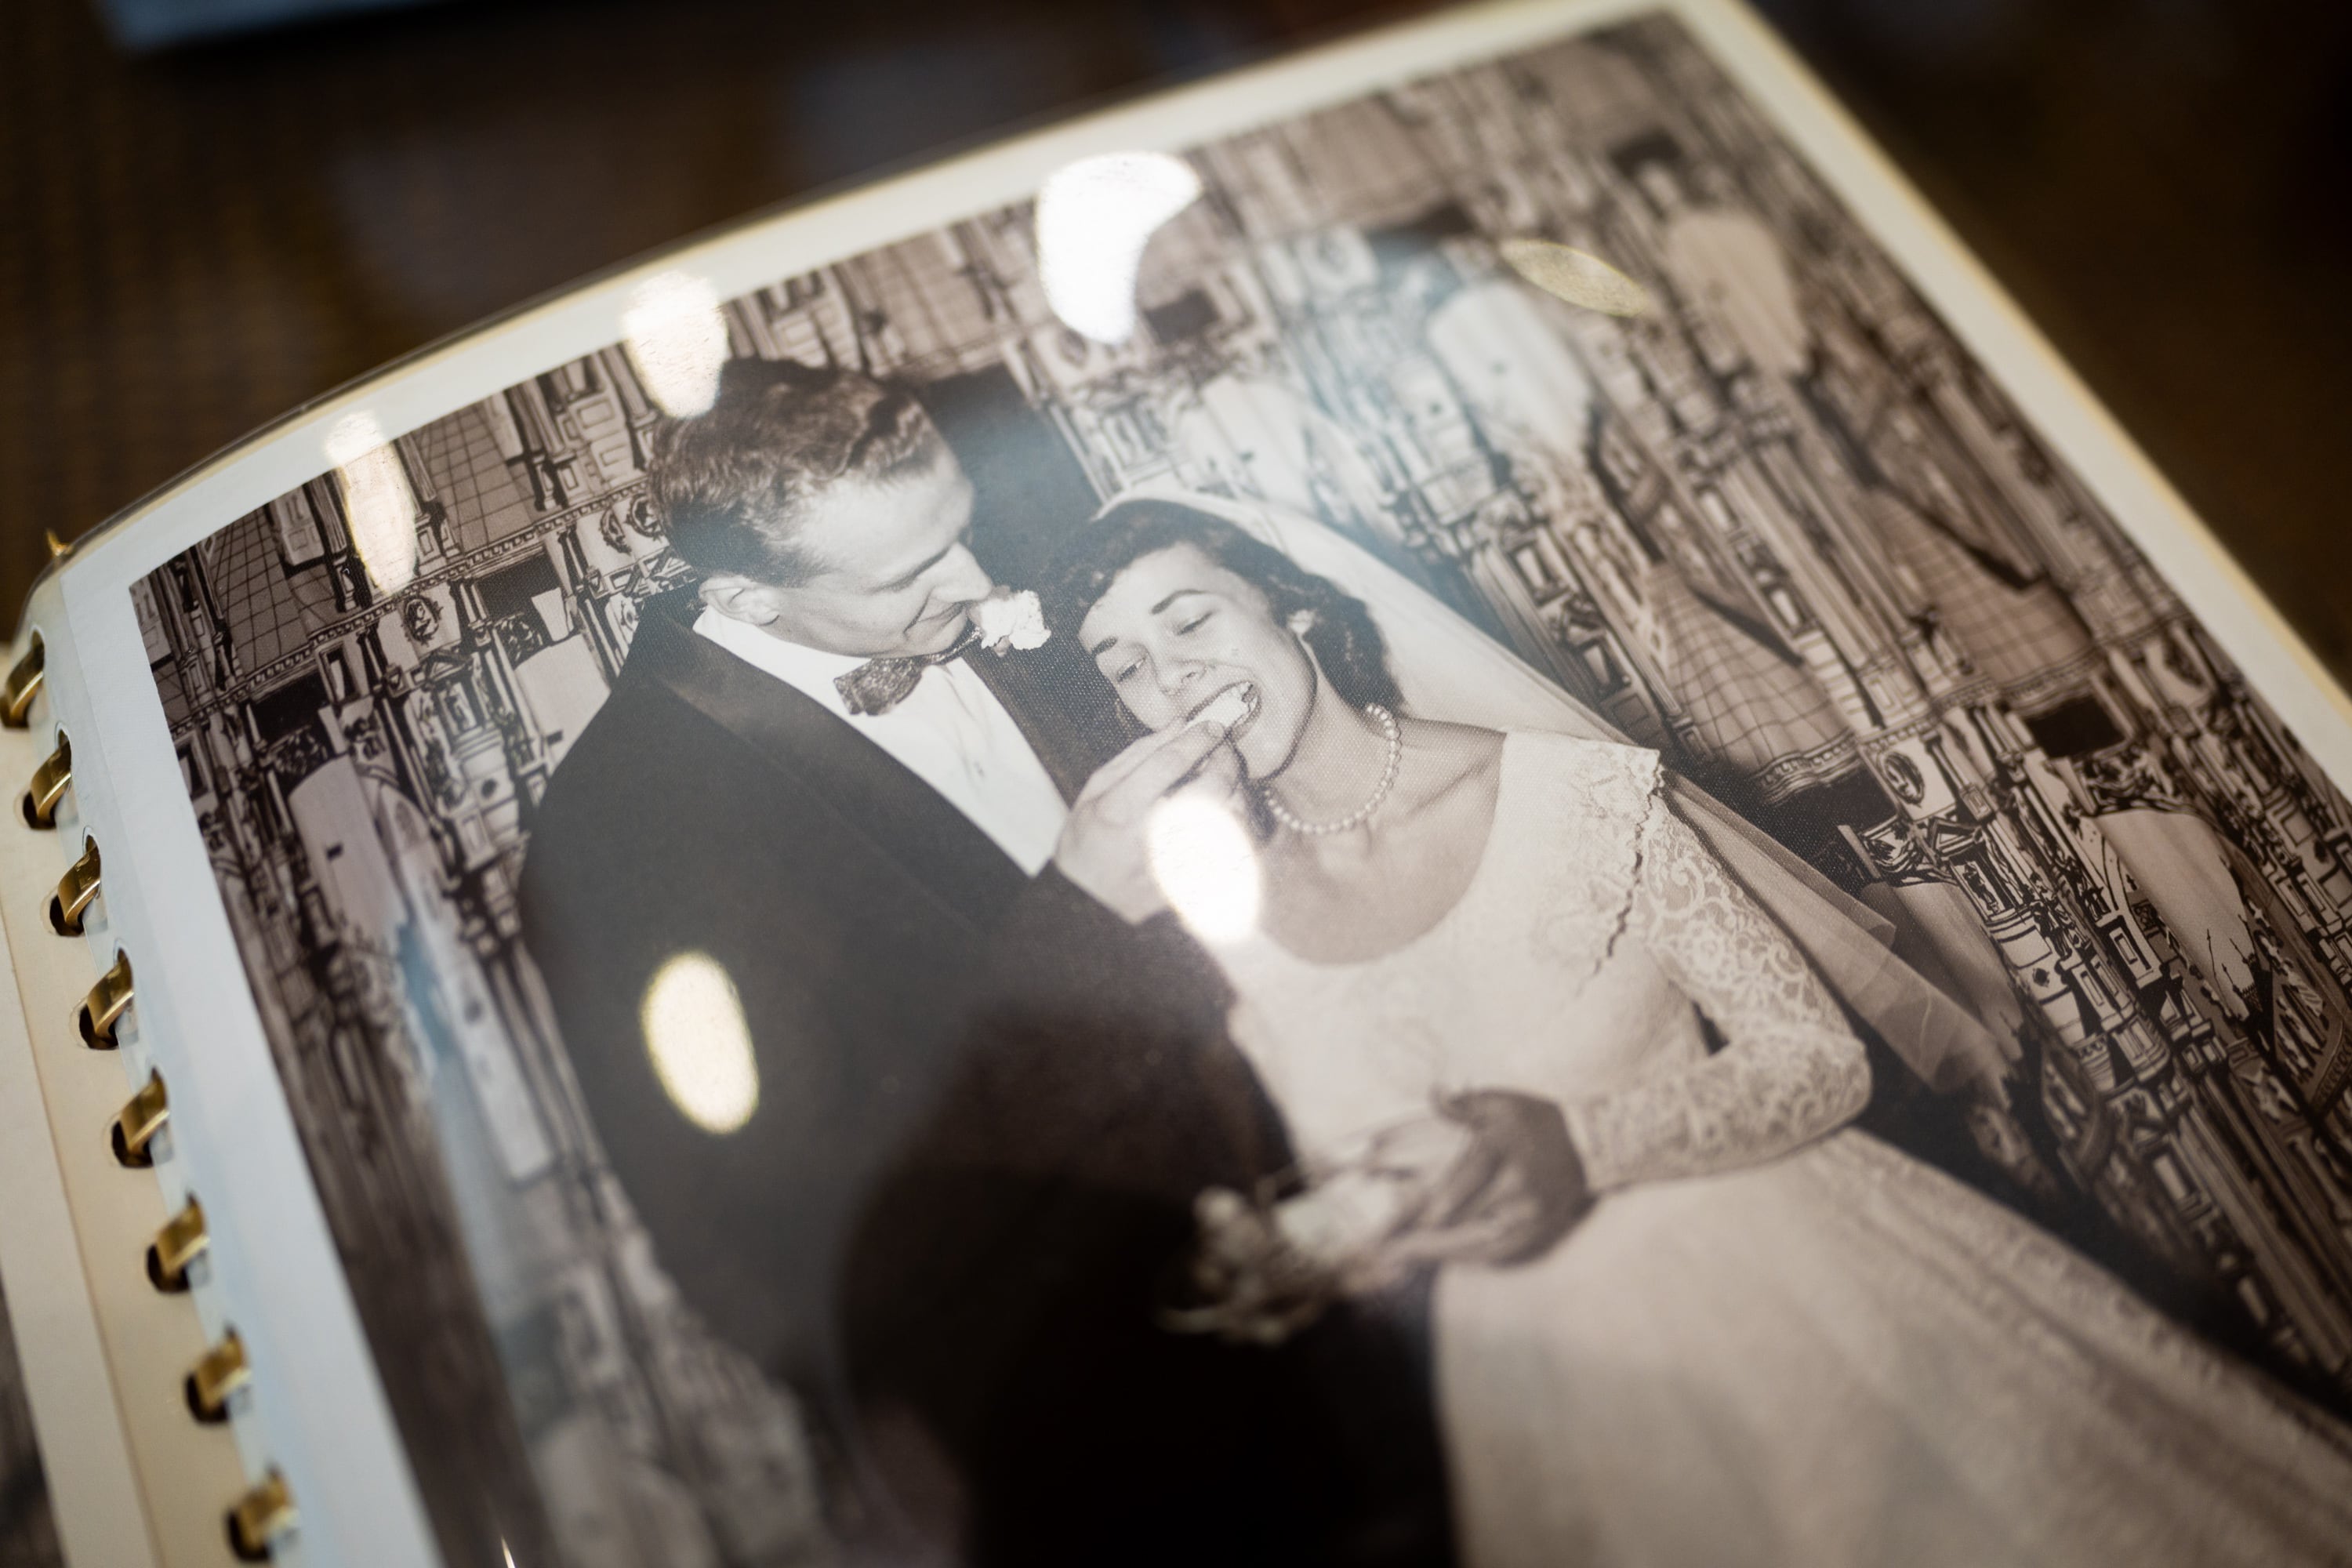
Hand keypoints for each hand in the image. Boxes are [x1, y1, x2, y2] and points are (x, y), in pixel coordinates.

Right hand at [1052, 719, 1242, 922]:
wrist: (1090, 901)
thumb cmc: (1087, 841)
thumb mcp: (1096, 792)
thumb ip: (1137, 756)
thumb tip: (1177, 726)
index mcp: (1119, 812)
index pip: (1170, 763)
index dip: (1198, 739)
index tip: (1212, 727)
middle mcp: (1151, 838)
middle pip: (1211, 789)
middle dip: (1226, 761)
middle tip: (1224, 750)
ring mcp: (1177, 864)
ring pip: (1230, 818)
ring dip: (1235, 790)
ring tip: (1224, 780)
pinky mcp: (1196, 882)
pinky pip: (1233, 847)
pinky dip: (1237, 823)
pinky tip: (1225, 812)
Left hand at [1291, 1093, 1589, 1280]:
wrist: (1585, 1147)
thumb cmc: (1532, 1120)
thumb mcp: (1500, 1102)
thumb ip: (1463, 1104)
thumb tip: (1433, 1095)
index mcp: (1504, 1149)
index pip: (1464, 1179)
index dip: (1432, 1204)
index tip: (1404, 1219)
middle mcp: (1519, 1185)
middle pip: (1464, 1218)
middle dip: (1422, 1235)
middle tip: (1384, 1247)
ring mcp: (1530, 1214)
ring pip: (1477, 1243)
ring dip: (1437, 1253)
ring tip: (1401, 1259)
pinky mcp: (1537, 1232)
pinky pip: (1497, 1254)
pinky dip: (1465, 1258)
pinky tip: (1438, 1261)